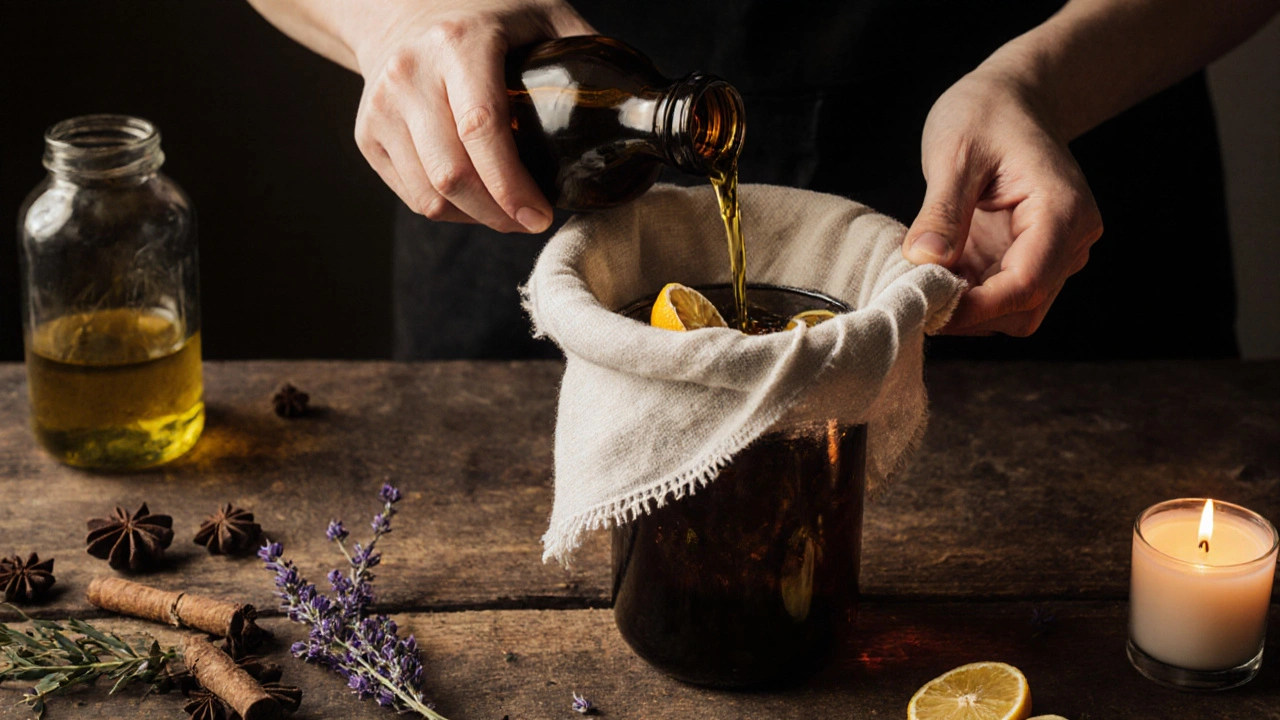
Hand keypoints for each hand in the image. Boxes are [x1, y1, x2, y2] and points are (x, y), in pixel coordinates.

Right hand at [351, 1, 593, 232]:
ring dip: (477, 219)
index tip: (540, 214)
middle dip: (499, 213)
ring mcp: (382, 107)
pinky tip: (476, 201)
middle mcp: (411, 73)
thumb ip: (584, 49)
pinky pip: (413, 197)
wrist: (398, 13)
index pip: (480, 126)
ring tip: (508, 214)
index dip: (511, 183)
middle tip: (532, 220)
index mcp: (458, 44)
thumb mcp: (539, 15)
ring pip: (430, 195)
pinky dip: (450, 212)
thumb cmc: (482, 19)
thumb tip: (639, 100)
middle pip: (453, 174)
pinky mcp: (367, 135)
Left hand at [901, 70, 1103, 335]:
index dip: (976, 308)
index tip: (927, 306)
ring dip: (967, 309)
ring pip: (1014, 312)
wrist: (1011, 98)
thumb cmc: (987, 114)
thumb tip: (924, 261)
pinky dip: (968, 296)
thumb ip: (942, 211)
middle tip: (915, 296)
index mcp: (1062, 212)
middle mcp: (1070, 240)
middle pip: (1024, 309)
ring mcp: (1054, 253)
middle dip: (969, 314)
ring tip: (923, 280)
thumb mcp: (954, 154)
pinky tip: (937, 274)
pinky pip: (1001, 296)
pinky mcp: (1028, 257)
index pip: (1027, 284)